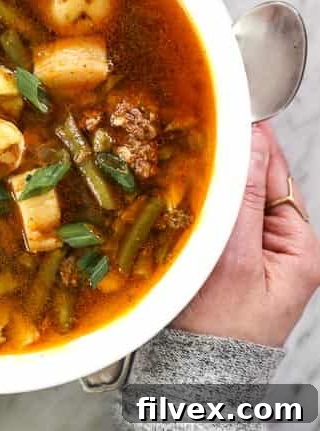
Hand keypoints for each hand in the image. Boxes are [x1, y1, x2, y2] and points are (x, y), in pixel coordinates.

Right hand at [173, 123, 319, 346]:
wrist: (194, 375)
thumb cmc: (218, 331)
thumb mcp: (235, 259)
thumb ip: (245, 200)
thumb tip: (252, 144)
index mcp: (299, 248)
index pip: (277, 176)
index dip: (254, 143)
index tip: (232, 111)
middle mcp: (282, 247)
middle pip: (256, 183)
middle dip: (231, 160)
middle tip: (203, 130)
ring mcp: (256, 253)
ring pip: (236, 198)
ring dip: (216, 181)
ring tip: (191, 157)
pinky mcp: (231, 258)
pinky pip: (222, 216)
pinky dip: (206, 202)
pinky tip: (187, 193)